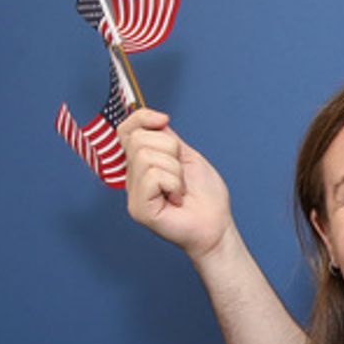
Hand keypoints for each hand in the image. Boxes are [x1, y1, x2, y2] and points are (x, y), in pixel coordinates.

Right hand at [119, 109, 233, 259]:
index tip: (164, 120)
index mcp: (142, 164)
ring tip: (181, 189)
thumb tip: (154, 118)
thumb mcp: (187, 157)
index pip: (126, 130)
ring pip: (146, 156)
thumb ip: (167, 138)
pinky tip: (177, 199)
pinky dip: (174, 184)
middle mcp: (133, 177)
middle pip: (138, 140)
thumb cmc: (205, 196)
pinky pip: (153, 176)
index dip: (142, 118)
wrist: (217, 225)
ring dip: (175, 170)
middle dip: (170, 150)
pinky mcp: (138, 209)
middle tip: (181, 174)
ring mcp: (133, 194)